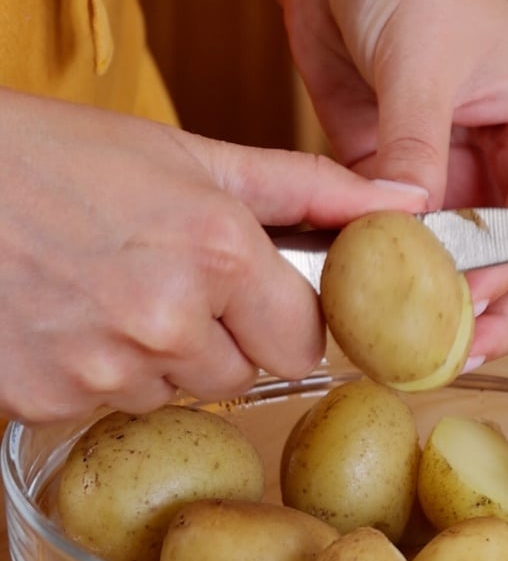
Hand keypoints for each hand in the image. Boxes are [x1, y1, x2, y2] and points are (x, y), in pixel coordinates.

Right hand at [0, 89, 425, 421]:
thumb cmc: (63, 155)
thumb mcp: (193, 156)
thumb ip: (311, 187)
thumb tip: (402, 202)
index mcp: (221, 252)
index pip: (304, 341)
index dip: (282, 319)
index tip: (256, 297)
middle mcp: (171, 320)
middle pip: (246, 375)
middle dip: (228, 340)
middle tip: (178, 285)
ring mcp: (107, 368)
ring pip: (181, 393)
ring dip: (164, 357)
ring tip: (115, 293)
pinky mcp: (52, 400)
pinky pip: (115, 406)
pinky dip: (105, 374)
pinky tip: (74, 319)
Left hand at [180, 0, 507, 365]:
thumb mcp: (422, 61)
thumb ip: (416, 151)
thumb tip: (406, 226)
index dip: (505, 278)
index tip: (456, 311)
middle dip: (485, 314)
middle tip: (441, 356)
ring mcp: (457, 181)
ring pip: (458, 268)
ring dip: (430, 303)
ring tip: (398, 343)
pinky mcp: (405, 184)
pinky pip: (404, 245)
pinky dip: (386, 275)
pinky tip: (363, 300)